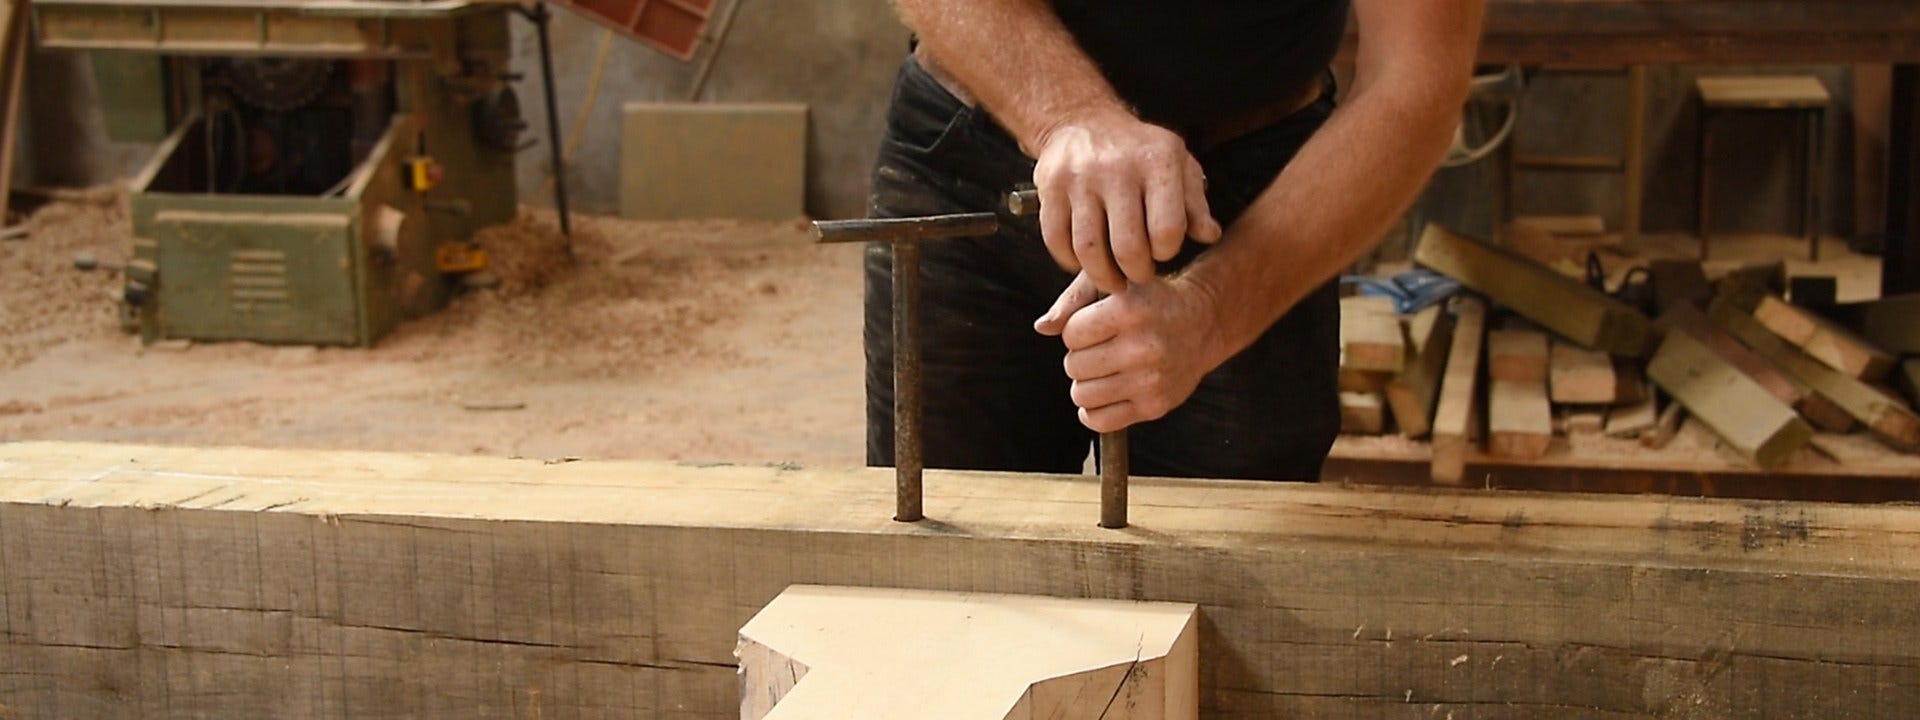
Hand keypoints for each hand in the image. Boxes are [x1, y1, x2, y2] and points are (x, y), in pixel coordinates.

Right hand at [1031, 111, 1221, 295]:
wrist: (1082, 121)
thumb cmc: (1137, 150)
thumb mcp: (1178, 165)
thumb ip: (1195, 204)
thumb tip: (1208, 235)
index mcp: (1157, 161)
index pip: (1167, 229)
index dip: (1167, 251)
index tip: (1162, 251)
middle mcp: (1117, 168)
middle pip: (1127, 247)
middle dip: (1136, 273)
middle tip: (1138, 273)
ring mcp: (1079, 178)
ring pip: (1088, 250)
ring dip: (1102, 276)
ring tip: (1112, 279)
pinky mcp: (1049, 187)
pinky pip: (1057, 240)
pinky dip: (1070, 261)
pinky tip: (1083, 261)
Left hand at [1034, 272, 1222, 432]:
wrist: (1201, 323)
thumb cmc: (1149, 301)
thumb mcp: (1115, 286)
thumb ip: (1074, 301)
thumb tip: (1042, 327)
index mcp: (1130, 310)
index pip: (1071, 333)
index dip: (1076, 330)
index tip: (1094, 327)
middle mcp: (1143, 346)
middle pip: (1074, 366)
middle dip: (1080, 358)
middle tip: (1100, 350)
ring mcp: (1151, 380)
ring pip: (1082, 395)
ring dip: (1085, 384)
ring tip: (1104, 370)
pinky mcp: (1155, 406)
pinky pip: (1100, 421)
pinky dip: (1093, 412)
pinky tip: (1104, 395)